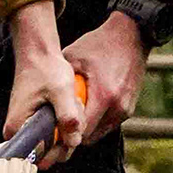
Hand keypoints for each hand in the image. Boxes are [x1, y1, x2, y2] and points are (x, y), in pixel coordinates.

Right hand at [4, 1, 86, 164]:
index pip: (40, 158)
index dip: (60, 147)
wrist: (38, 52)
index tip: (69, 124)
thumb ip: (68, 117)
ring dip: (69, 126)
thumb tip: (73, 142)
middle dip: (68, 134)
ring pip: (55, 141)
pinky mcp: (35, 122)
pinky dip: (66, 121)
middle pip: (50, 152)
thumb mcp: (61, 92)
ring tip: (72, 103)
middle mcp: (18, 132)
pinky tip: (70, 104)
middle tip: (73, 108)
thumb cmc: (46, 69)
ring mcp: (27, 127)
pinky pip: (55, 131)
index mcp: (17, 129)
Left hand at [61, 12, 148, 148]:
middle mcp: (118, 107)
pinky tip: (88, 108)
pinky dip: (98, 121)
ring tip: (74, 115)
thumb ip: (60, 80)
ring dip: (87, 129)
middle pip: (90, 137)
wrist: (131, 35)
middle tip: (59, 124)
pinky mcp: (130, 108)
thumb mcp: (73, 56)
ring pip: (101, 133)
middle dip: (74, 133)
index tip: (52, 129)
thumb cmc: (99, 44)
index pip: (81, 131)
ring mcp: (126, 109)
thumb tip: (41, 97)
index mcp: (103, 95)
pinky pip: (110, 124)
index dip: (64, 133)